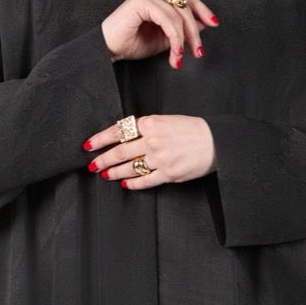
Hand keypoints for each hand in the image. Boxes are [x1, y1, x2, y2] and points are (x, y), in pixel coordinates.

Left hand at [83, 112, 216, 187]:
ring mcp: (160, 159)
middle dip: (103, 159)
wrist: (216, 141)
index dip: (101, 139)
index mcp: (151, 123)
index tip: (89, 145)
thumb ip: (146, 128)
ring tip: (105, 174)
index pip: (119, 131)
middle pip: (120, 151)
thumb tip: (125, 137)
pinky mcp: (169, 174)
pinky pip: (145, 180)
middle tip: (92, 165)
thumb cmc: (192, 129)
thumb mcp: (167, 120)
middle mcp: (153, 140)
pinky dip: (133, 183)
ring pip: (130, 167)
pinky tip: (125, 184)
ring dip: (115, 172)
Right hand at [101, 0, 217, 70]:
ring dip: (183, 39)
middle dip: (195, 32)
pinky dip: (174, 37)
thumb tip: (204, 24)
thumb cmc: (130, 43)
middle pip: (185, 6)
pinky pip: (168, 19)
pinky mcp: (142, 0)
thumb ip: (182, 29)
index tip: (214, 24)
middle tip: (198, 52)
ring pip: (179, 14)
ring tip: (179, 57)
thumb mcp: (164, 38)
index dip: (202, 10)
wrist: (108, 50)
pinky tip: (175, 51)